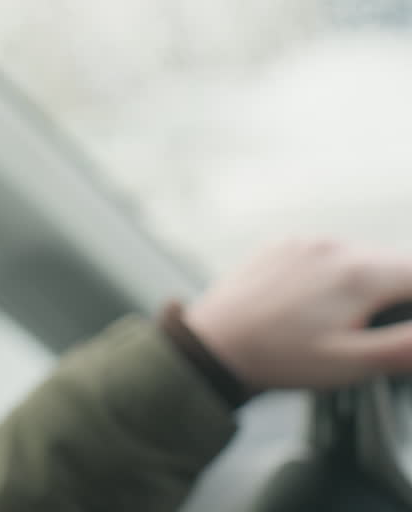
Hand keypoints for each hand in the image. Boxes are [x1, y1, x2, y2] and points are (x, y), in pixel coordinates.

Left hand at [185, 239, 411, 390]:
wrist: (212, 345)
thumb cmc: (279, 358)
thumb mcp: (354, 363)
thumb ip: (406, 345)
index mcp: (361, 272)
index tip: (400, 328)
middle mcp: (335, 246)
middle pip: (395, 263)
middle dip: (400, 294)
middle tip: (374, 331)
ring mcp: (305, 242)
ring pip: (362, 257)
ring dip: (367, 283)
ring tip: (342, 322)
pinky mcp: (282, 246)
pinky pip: (326, 254)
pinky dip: (334, 275)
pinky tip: (314, 308)